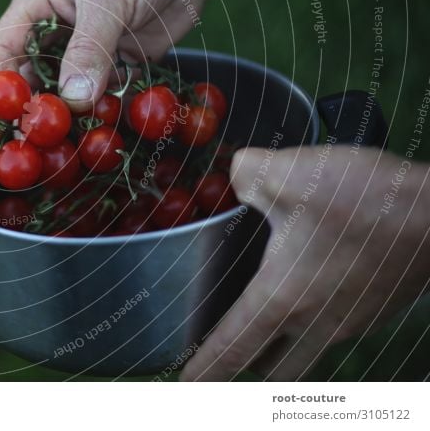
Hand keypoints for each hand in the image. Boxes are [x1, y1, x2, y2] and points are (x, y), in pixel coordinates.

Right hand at [0, 0, 210, 134]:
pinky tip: (102, 133)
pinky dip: (102, 113)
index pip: (4, 50)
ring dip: (68, 117)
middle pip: (31, 77)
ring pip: (66, 90)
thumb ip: (90, 49)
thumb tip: (74, 101)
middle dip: (32, 111)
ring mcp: (86, 47)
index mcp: (37, 2)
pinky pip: (101, 95)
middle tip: (32, 147)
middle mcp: (55, 27)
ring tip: (67, 147)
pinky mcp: (116, 62)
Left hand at [181, 145, 429, 380]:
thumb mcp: (286, 172)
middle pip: (274, 371)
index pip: (232, 348)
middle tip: (226, 360)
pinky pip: (335, 332)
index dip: (204, 371)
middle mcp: (315, 323)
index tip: (183, 387)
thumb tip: (235, 174)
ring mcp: (351, 322)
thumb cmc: (362, 200)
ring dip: (283, 353)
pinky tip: (313, 294)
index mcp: (282, 299)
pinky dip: (315, 328)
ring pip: (307, 355)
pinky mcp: (377, 309)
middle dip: (246, 372)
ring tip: (268, 331)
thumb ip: (244, 174)